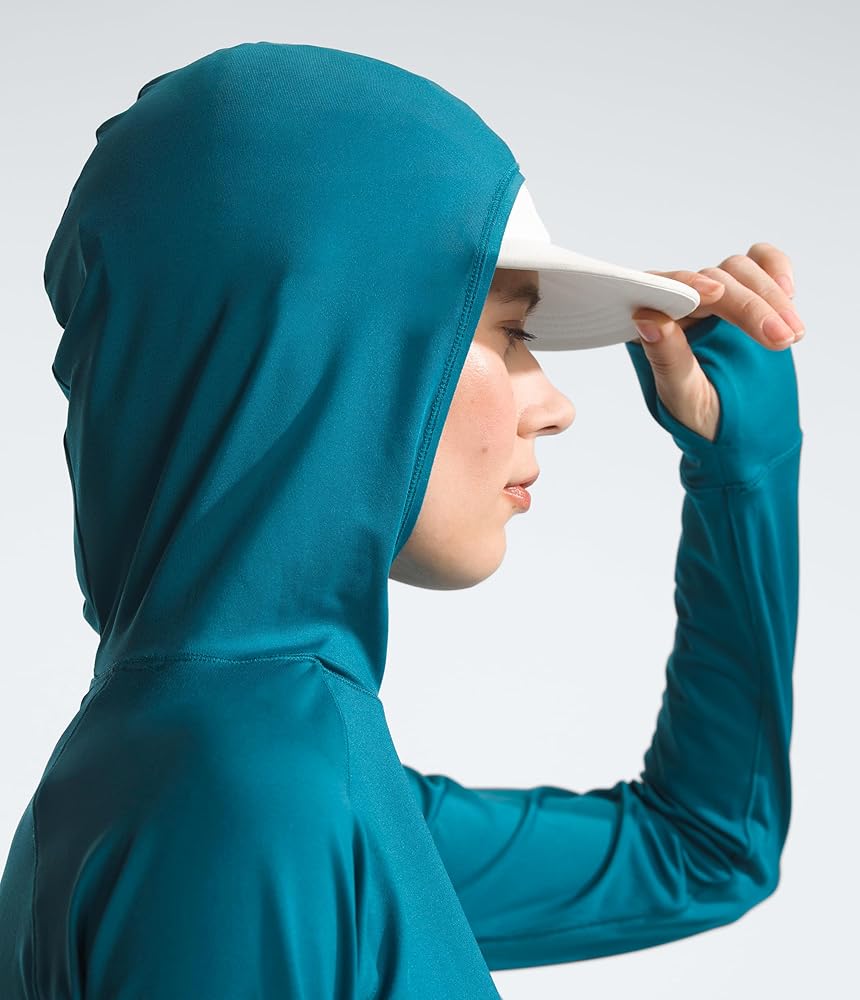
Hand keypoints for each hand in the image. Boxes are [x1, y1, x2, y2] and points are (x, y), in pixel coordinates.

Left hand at [631, 244, 804, 441]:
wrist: (737, 429)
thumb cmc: (701, 415)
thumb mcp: (681, 396)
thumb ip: (667, 359)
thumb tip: (647, 319)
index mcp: (652, 326)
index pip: (664, 291)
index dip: (688, 286)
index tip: (715, 294)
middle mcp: (681, 302)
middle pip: (711, 280)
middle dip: (749, 307)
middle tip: (780, 340)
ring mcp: (714, 294)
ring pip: (738, 269)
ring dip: (769, 298)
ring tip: (791, 337)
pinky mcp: (746, 290)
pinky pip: (760, 261)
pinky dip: (777, 269)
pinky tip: (789, 296)